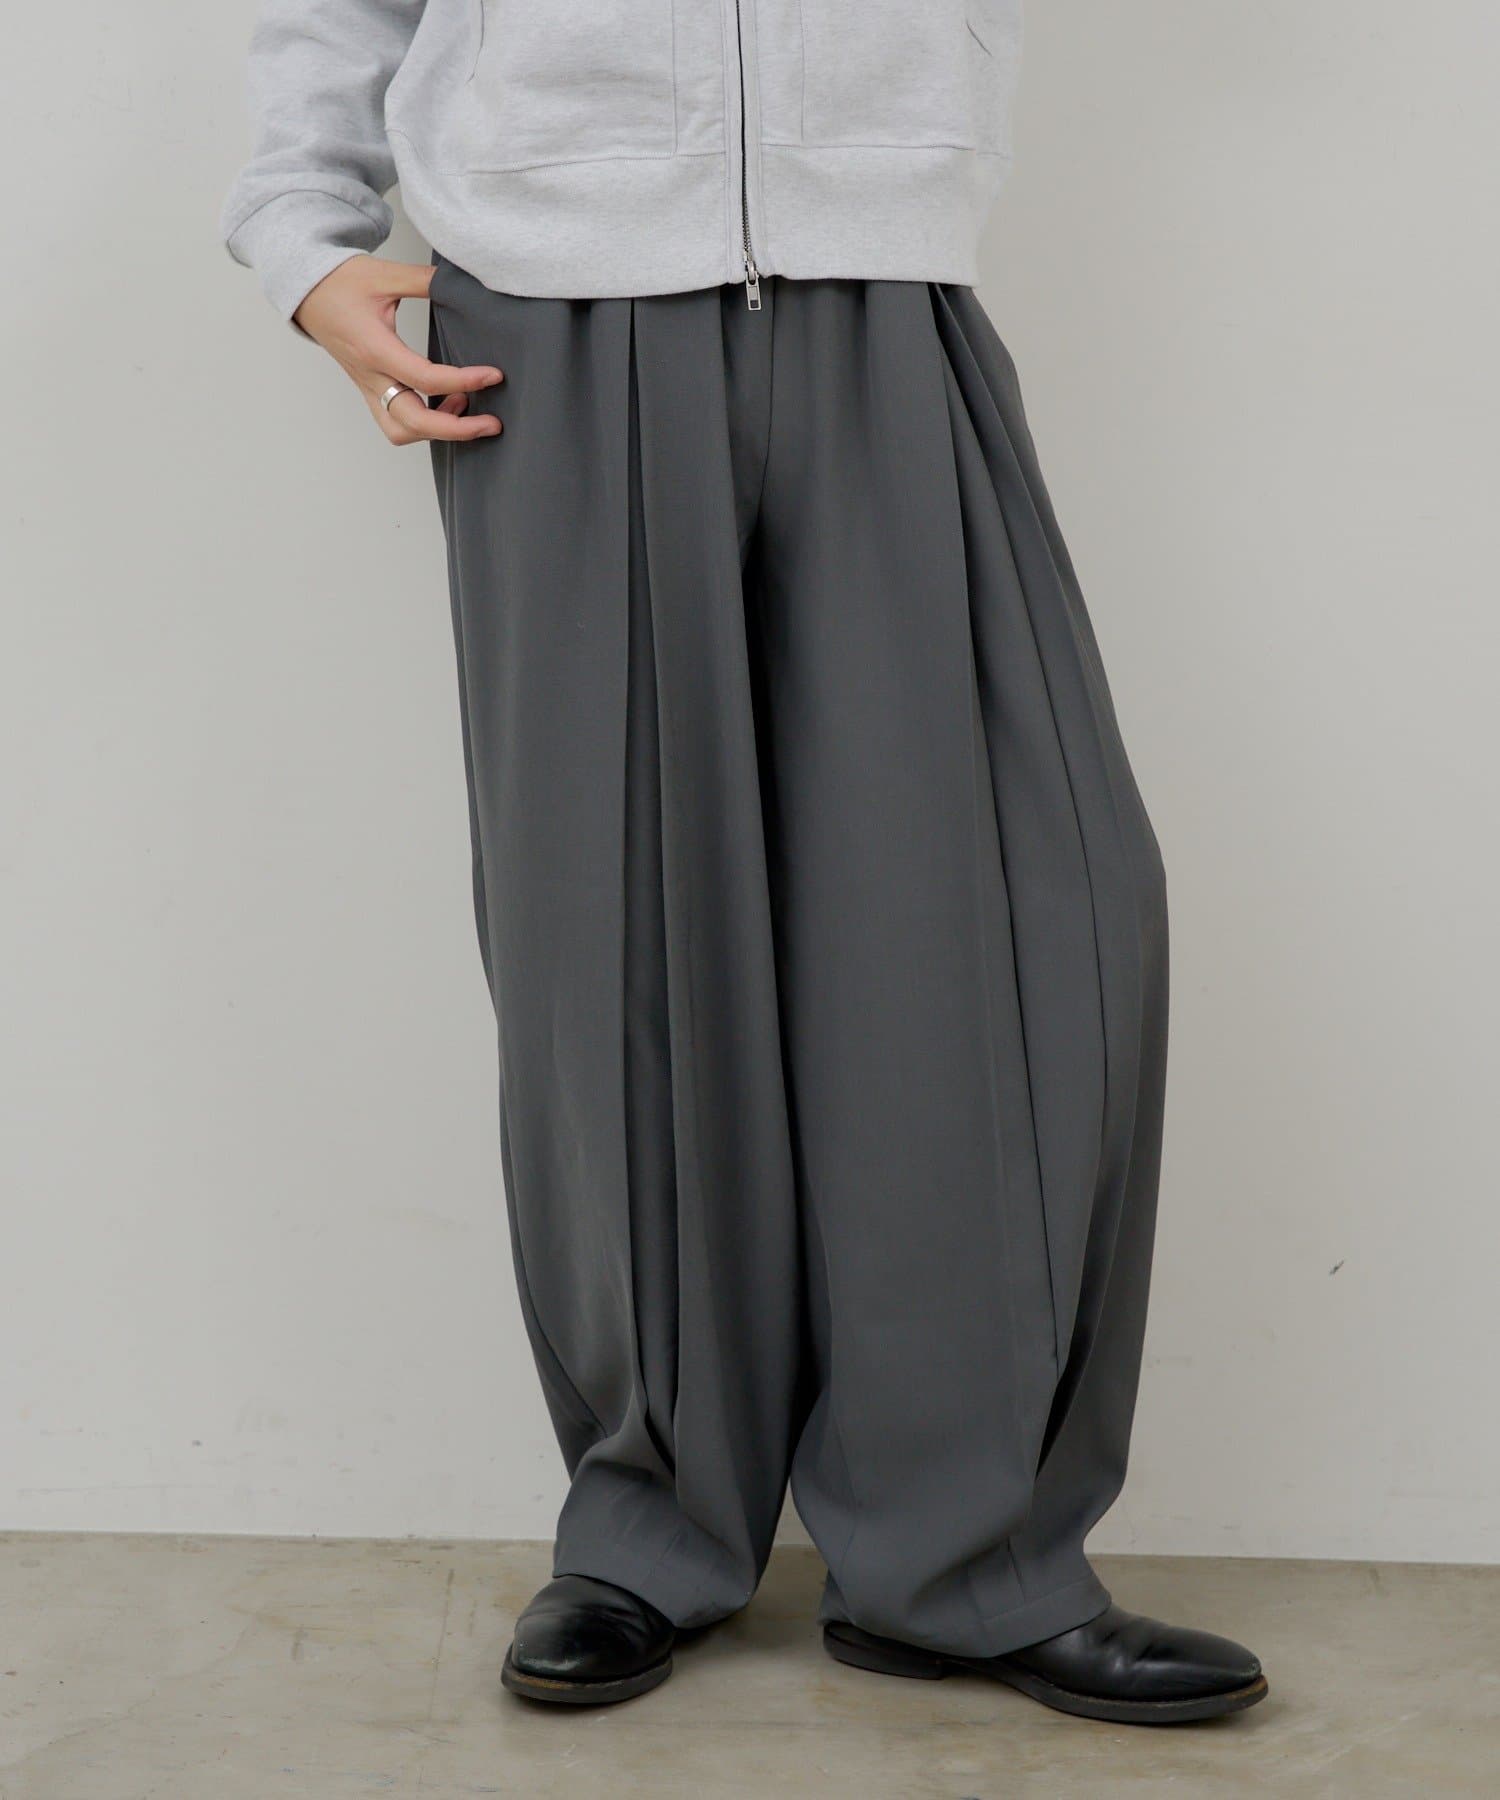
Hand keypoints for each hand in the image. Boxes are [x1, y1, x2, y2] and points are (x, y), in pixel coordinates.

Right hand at [294, 256, 502, 446]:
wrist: (305, 290)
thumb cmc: (339, 281)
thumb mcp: (385, 274)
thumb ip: (426, 281)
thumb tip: (465, 285)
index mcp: (375, 348)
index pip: (425, 379)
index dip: (464, 381)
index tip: (493, 375)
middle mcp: (370, 376)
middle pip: (413, 422)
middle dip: (457, 430)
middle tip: (492, 423)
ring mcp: (367, 387)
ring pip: (401, 431)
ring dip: (436, 430)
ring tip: (466, 407)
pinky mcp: (369, 390)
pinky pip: (396, 423)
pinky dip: (424, 425)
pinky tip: (448, 402)